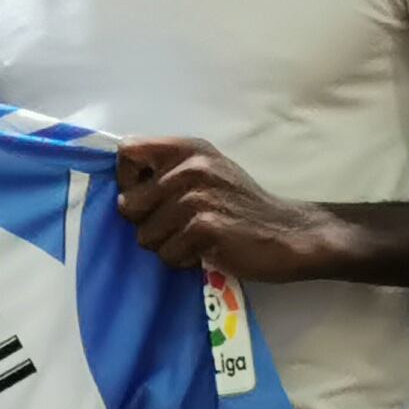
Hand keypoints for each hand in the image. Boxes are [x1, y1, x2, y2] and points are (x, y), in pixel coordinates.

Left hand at [113, 136, 345, 280]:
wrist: (289, 234)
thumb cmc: (241, 206)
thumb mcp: (207, 172)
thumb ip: (168, 172)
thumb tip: (119, 192)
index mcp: (187, 148)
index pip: (127, 152)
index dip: (127, 181)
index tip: (148, 197)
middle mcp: (190, 167)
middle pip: (127, 204)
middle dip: (147, 224)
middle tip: (179, 227)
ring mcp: (197, 197)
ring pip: (144, 235)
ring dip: (167, 245)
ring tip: (195, 240)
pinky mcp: (204, 227)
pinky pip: (167, 253)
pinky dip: (183, 260)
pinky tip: (206, 251)